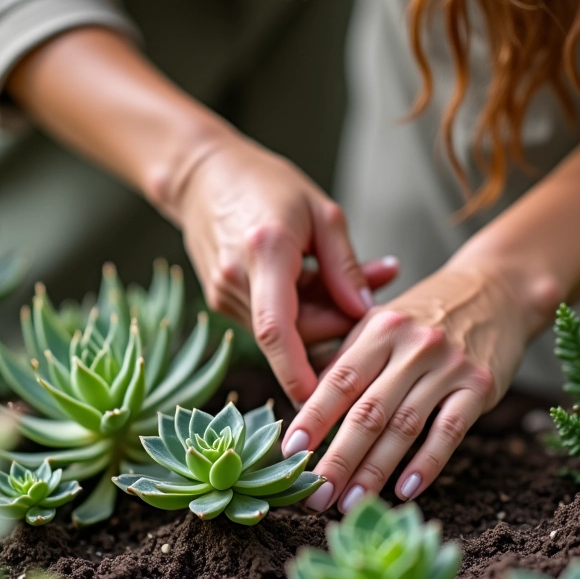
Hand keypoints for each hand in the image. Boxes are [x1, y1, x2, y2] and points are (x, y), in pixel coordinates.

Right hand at [175, 135, 396, 403]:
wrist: (204, 176)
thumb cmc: (267, 184)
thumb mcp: (321, 212)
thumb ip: (345, 266)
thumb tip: (366, 312)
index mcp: (266, 252)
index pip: (277, 329)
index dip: (296, 371)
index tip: (319, 402)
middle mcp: (237, 280)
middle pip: (294, 333)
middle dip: (338, 326)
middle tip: (375, 295)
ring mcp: (224, 294)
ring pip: (284, 331)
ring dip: (321, 317)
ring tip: (351, 281)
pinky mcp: (223, 301)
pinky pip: (269, 320)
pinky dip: (298, 311)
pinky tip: (316, 282)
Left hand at [281, 262, 533, 512]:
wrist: (495, 290)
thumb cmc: (423, 314)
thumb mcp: (381, 323)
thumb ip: (346, 360)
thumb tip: (306, 410)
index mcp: (379, 329)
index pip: (339, 380)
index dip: (313, 417)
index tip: (290, 453)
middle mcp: (412, 346)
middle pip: (368, 411)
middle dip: (338, 459)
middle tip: (316, 497)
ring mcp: (449, 366)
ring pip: (404, 427)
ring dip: (375, 471)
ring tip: (351, 503)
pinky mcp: (480, 385)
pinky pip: (449, 431)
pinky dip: (427, 464)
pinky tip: (406, 491)